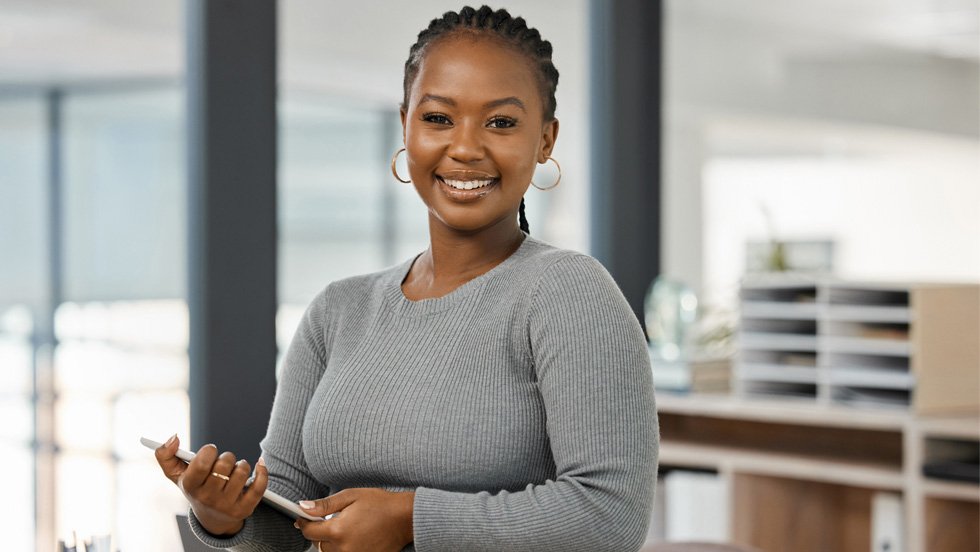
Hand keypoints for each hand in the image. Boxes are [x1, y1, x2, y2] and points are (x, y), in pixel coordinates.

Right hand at [154, 434, 267, 536]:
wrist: (213, 518)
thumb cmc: (196, 488)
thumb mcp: (176, 475)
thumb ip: (165, 455)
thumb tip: (173, 437)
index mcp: (191, 487)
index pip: (203, 462)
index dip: (209, 450)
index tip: (210, 452)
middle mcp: (208, 498)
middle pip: (224, 464)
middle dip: (226, 457)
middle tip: (223, 465)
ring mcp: (227, 505)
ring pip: (242, 470)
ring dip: (241, 465)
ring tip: (235, 472)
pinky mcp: (245, 508)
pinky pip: (259, 485)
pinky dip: (262, 471)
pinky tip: (259, 465)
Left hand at [295, 488, 413, 551]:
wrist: (405, 518)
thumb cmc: (381, 504)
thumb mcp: (351, 496)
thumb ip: (324, 504)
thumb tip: (303, 507)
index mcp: (339, 531)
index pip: (309, 532)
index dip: (303, 524)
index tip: (302, 518)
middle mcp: (344, 548)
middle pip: (318, 544)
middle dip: (317, 532)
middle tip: (326, 519)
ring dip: (329, 541)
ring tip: (342, 527)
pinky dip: (342, 547)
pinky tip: (351, 536)